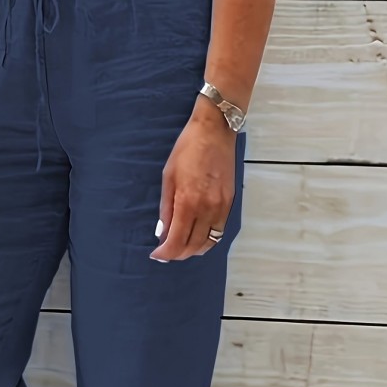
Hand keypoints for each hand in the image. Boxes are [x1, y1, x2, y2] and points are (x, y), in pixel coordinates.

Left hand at [150, 99, 237, 261]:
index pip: (176, 241)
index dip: (165, 253)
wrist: (215, 131)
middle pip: (193, 246)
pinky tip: (197, 237)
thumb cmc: (187, 149)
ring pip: (209, 242)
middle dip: (177, 254)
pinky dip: (208, 239)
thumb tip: (162, 233)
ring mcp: (221, 207)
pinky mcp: (230, 203)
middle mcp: (207, 208)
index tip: (157, 255)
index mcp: (188, 202)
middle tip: (166, 253)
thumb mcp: (168, 178)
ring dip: (193, 250)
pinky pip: (219, 231)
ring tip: (181, 248)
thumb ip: (166, 209)